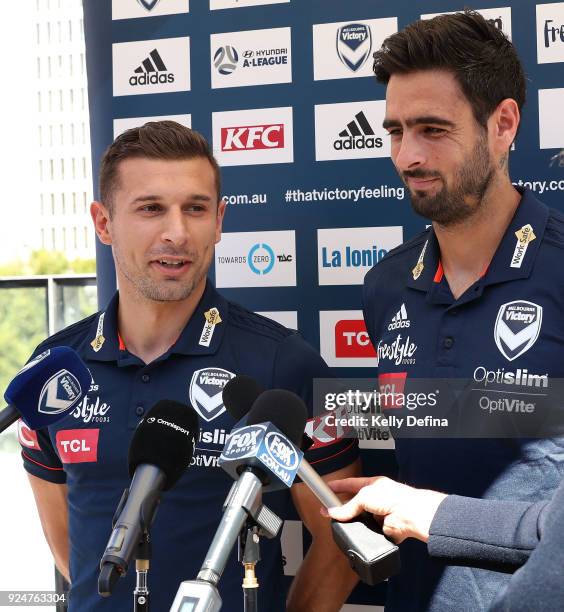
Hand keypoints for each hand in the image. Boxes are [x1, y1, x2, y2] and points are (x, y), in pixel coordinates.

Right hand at [323, 476, 446, 543]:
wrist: (410, 514)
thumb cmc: (393, 497)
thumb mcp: (364, 496)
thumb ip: (348, 506)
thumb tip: (334, 512)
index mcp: (373, 485)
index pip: (352, 484)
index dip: (339, 486)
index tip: (327, 488)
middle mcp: (376, 499)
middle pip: (354, 503)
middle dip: (342, 508)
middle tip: (327, 511)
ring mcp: (379, 514)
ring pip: (360, 519)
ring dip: (352, 522)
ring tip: (339, 523)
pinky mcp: (382, 530)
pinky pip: (367, 532)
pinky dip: (361, 533)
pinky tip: (355, 533)